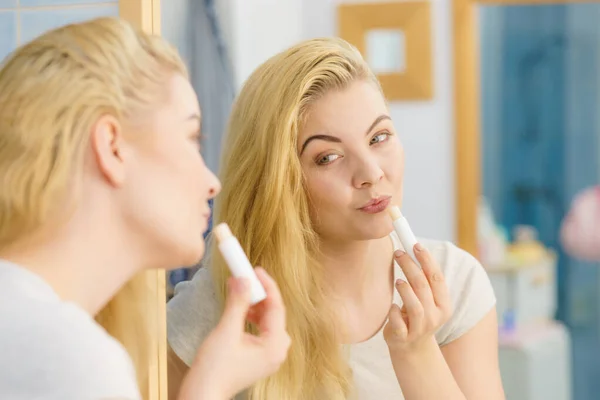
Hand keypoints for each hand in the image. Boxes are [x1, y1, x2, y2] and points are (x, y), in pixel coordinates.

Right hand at [179, 268, 290, 399]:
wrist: (202, 395)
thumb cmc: (214, 369)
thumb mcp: (226, 330)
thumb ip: (238, 302)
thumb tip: (244, 279)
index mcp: (275, 345)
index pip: (277, 306)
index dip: (266, 285)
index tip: (255, 269)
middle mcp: (277, 351)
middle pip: (274, 313)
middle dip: (259, 293)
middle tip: (245, 276)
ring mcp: (268, 356)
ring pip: (267, 321)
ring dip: (254, 304)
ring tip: (239, 290)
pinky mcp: (258, 358)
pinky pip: (261, 330)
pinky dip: (251, 317)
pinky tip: (240, 309)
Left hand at [383, 243, 452, 357]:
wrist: (412, 350)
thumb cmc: (417, 316)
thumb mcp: (426, 300)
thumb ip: (423, 281)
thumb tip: (412, 249)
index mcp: (444, 305)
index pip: (437, 278)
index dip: (426, 260)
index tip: (415, 245)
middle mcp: (435, 316)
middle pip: (423, 287)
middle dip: (410, 266)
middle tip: (398, 253)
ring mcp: (420, 328)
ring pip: (415, 305)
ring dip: (405, 289)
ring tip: (398, 280)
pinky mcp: (404, 338)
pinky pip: (398, 323)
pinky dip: (394, 312)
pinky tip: (391, 306)